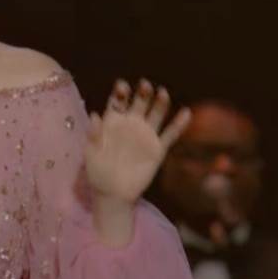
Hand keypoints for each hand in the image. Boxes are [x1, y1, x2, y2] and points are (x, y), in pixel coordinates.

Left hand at [84, 79, 190, 204]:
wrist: (112, 193)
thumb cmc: (97, 171)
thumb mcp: (91, 153)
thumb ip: (93, 134)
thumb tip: (94, 114)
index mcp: (113, 123)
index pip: (117, 104)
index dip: (120, 94)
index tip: (122, 85)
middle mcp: (131, 125)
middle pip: (138, 104)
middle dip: (141, 94)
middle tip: (144, 84)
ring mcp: (145, 136)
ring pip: (155, 115)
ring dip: (159, 103)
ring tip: (162, 92)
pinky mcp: (157, 150)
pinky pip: (170, 134)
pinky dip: (179, 124)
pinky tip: (186, 112)